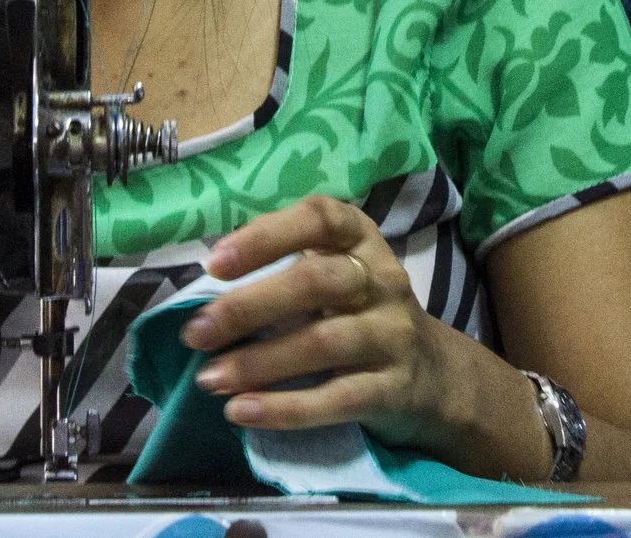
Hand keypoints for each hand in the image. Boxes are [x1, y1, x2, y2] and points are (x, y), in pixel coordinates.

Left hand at [179, 196, 461, 446]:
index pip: (319, 219)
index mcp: (360, 240)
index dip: (266, 236)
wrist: (435, 376)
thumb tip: (202, 286)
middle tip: (196, 333)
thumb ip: (286, 268)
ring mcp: (393, 334)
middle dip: (248, 306)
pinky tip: (241, 411)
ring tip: (208, 379)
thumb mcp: (337, 275)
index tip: (215, 262)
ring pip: (323, 342)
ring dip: (258, 362)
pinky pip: (336, 398)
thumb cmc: (360, 314)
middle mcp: (382, 279)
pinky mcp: (394, 389)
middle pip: (315, 282)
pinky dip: (284, 408)